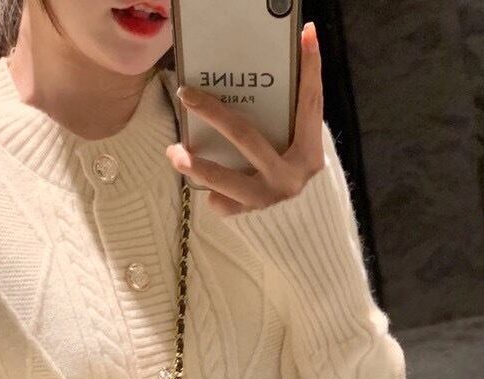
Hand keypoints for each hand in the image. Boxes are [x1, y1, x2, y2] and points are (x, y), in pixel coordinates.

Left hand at [165, 21, 325, 215]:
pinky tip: (208, 191)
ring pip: (226, 179)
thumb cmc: (297, 186)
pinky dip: (214, 194)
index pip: (310, 104)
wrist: (305, 240)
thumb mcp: (302, 157)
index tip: (305, 33)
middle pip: (246, 137)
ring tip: (173, 152)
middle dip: (213, 113)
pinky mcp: (250, 219)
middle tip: (187, 94)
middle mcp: (290, 178)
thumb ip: (290, 130)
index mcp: (309, 155)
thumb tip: (261, 89)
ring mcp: (267, 200)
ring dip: (197, 165)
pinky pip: (223, 203)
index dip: (310, 68)